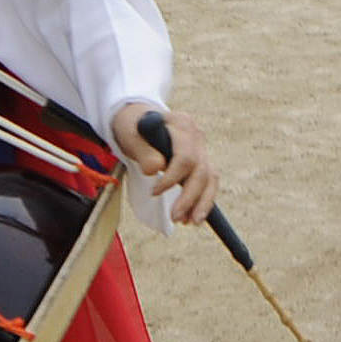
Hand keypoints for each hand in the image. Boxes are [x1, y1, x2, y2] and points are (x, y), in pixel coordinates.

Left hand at [111, 103, 218, 225]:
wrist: (138, 119)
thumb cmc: (133, 126)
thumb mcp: (130, 134)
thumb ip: (143, 151)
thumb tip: (155, 170)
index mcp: (182, 125)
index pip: (185, 157)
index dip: (172, 178)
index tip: (154, 192)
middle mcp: (196, 137)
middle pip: (202, 171)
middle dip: (190, 198)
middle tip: (175, 218)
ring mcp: (200, 149)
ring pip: (210, 178)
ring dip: (202, 203)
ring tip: (189, 222)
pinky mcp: (199, 161)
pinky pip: (207, 182)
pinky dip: (202, 200)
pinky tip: (192, 216)